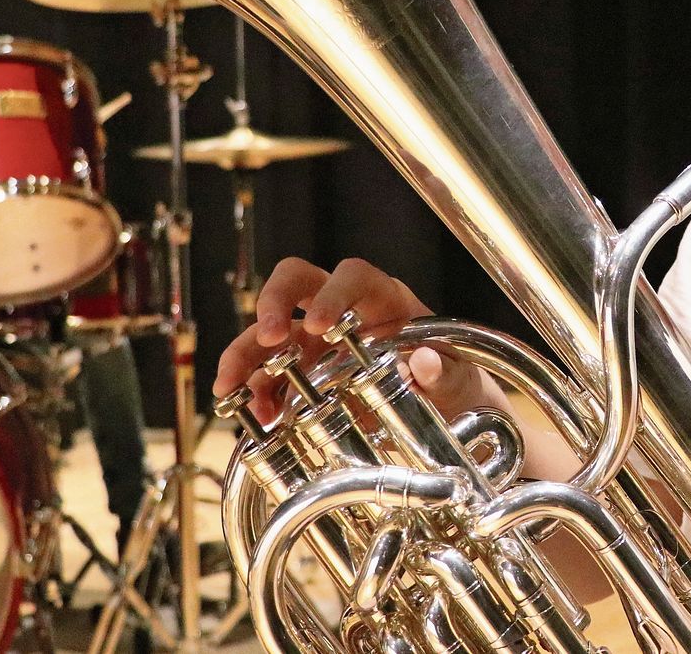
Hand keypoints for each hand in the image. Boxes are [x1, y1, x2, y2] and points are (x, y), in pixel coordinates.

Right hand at [213, 256, 500, 423]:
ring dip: (245, 354)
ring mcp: (317, 341)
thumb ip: (445, 372)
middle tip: (269, 337)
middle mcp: (343, 311)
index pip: (354, 275)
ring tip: (231, 387)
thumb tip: (425, 362)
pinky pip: (268, 376)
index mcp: (384, 299)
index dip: (334, 294)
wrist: (445, 414)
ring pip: (269, 330)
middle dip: (274, 304)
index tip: (322, 325)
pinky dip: (255, 394)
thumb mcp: (459, 379)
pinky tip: (254, 416)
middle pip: (296, 282)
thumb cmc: (452, 383)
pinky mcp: (302, 375)